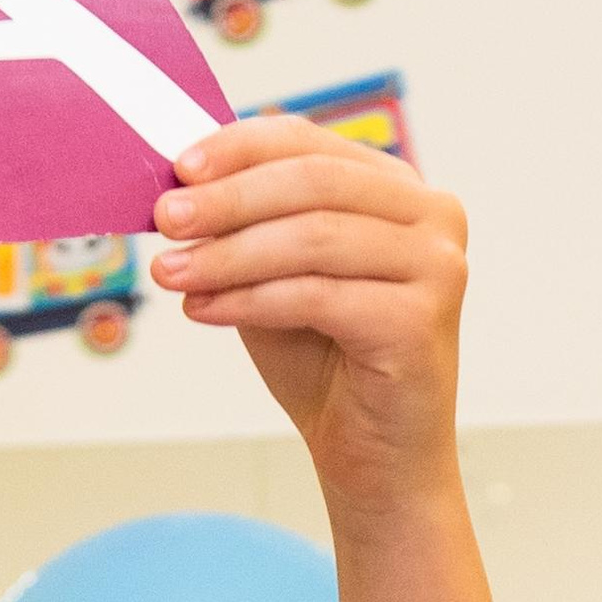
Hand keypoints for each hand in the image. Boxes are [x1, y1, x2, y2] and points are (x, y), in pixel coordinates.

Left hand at [150, 116, 468, 526]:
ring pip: (313, 237)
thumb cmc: (326, 365)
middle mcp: (431, 215)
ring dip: (229, 254)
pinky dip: (252, 299)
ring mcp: (436, 265)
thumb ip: (247, 229)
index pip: (310, 143)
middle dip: (227, 199)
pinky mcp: (420, 320)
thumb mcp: (274, 278)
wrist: (374, 459)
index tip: (178, 168)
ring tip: (172, 273)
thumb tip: (181, 189)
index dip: (239, 149)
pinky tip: (204, 309)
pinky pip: (318, 295)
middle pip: (311, 181)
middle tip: (165, 218)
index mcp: (397, 189)